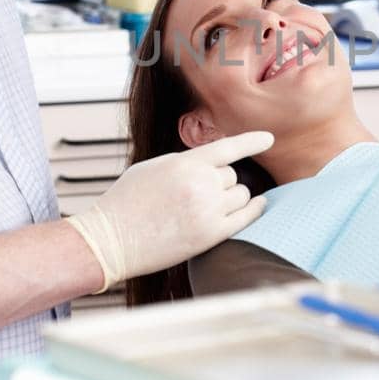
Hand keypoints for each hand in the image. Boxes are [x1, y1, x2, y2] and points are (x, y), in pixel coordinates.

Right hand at [69, 131, 273, 292]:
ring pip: (241, 195)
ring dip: (232, 198)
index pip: (228, 147)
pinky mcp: (211, 235)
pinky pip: (246, 217)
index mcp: (184, 163)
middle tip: (198, 195)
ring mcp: (208, 210)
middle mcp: (200, 184)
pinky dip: (254, 210)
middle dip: (220, 183)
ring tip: (209, 207)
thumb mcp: (151, 168)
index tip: (268, 139)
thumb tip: (210, 164)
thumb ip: (183, 163)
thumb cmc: (125, 203)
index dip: (251, 141)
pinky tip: (257, 206)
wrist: (110, 240)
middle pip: (232, 176)